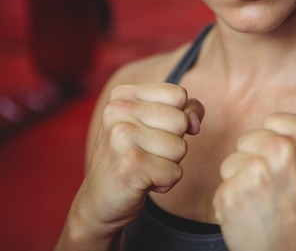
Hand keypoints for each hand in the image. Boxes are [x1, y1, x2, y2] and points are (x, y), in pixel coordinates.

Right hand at [74, 83, 203, 232]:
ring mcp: (121, 137)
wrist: (100, 200)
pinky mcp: (130, 165)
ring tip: (144, 167)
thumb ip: (186, 111)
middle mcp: (118, 110)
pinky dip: (165, 182)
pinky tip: (142, 182)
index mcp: (123, 95)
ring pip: (180, 147)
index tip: (155, 132)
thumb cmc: (135, 157)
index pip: (178, 95)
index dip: (179, 117)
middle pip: (182, 121)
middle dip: (174, 142)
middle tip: (146, 153)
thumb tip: (195, 124)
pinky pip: (175, 172)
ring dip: (169, 164)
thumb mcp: (157, 124)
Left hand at [213, 113, 295, 250]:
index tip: (281, 164)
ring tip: (262, 205)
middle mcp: (283, 150)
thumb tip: (272, 125)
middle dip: (254, 160)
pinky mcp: (231, 193)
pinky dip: (231, 204)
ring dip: (240, 181)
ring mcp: (254, 171)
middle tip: (272, 189)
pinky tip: (251, 217)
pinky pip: (222, 187)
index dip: (273, 143)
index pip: (274, 121)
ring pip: (231, 162)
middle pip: (248, 139)